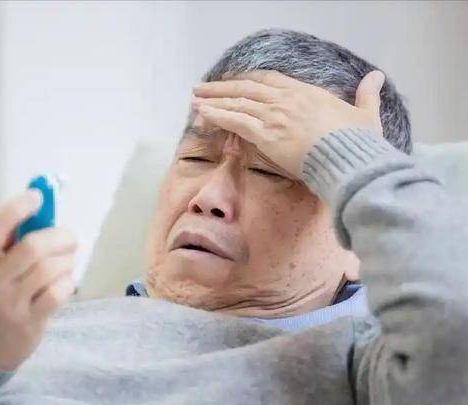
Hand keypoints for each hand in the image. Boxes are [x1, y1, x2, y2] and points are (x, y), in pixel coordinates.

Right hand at [0, 190, 76, 370]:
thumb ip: (2, 246)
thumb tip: (39, 212)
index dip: (16, 208)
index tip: (37, 196)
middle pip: (32, 248)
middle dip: (58, 236)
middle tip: (69, 237)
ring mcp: (10, 305)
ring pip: (50, 269)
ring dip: (66, 260)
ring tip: (67, 261)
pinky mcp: (30, 323)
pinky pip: (58, 293)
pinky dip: (68, 282)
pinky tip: (64, 282)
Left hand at [192, 70, 384, 176]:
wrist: (351, 160)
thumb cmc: (360, 142)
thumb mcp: (367, 115)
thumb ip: (368, 95)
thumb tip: (376, 77)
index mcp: (307, 93)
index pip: (269, 81)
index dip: (248, 81)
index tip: (234, 82)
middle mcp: (287, 100)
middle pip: (247, 88)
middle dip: (222, 88)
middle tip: (202, 88)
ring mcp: (275, 115)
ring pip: (237, 102)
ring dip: (213, 100)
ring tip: (194, 99)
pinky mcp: (267, 134)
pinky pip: (236, 121)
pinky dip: (217, 115)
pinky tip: (202, 113)